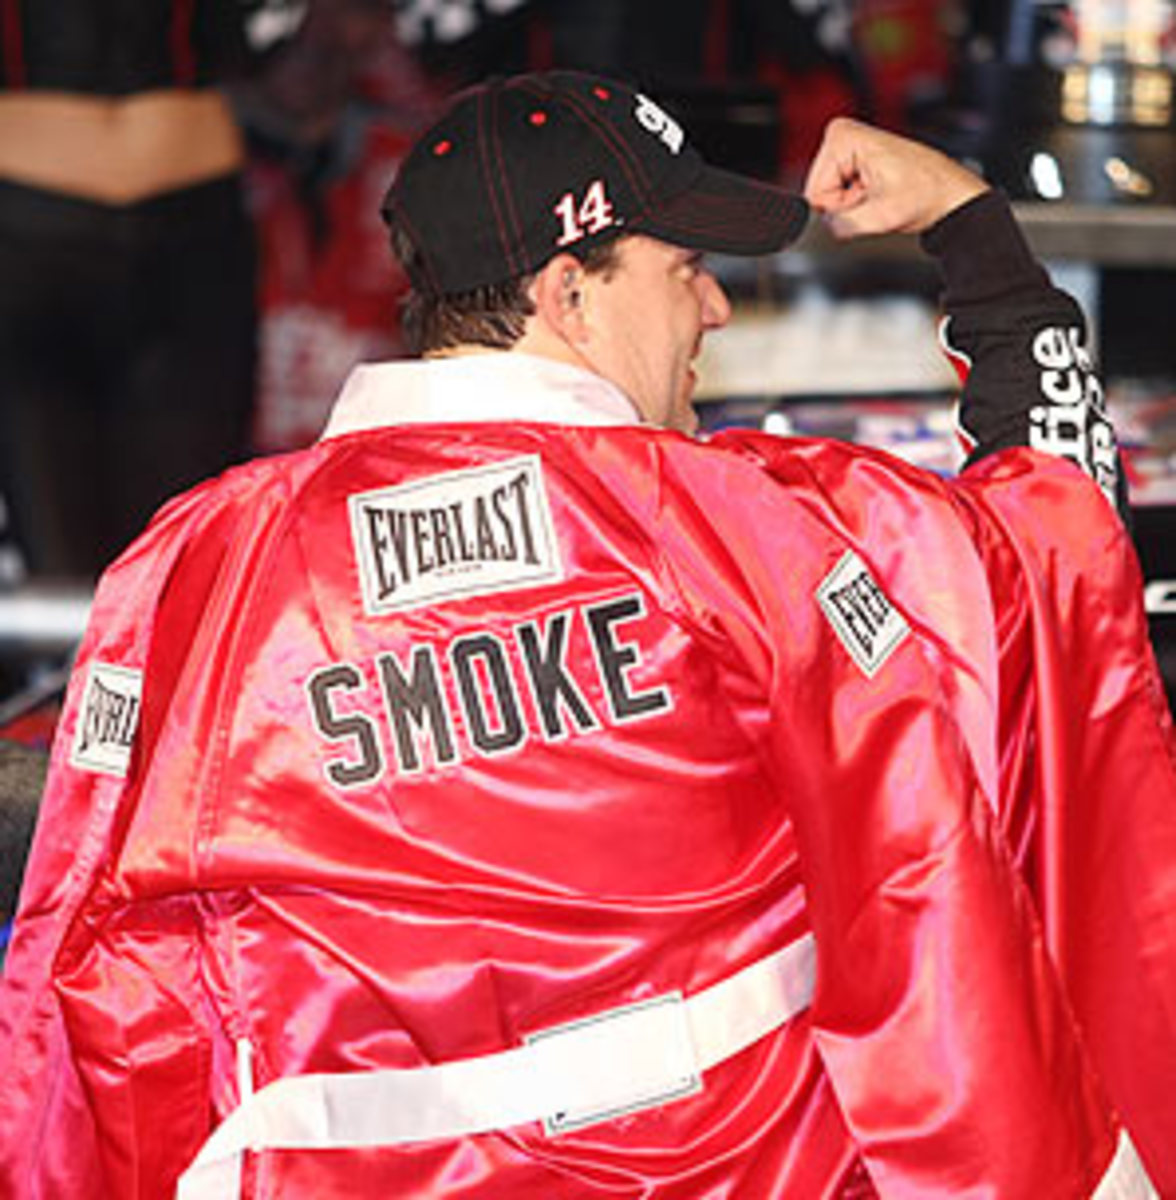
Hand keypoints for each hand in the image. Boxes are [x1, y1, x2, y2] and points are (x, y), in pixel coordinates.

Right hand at [803, 117, 988, 238]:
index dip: (838, 207)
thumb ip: (842, 225)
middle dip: (845, 206)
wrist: (946, 193)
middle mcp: (842, 137)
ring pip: (828, 198)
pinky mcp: (853, 161)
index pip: (814, 193)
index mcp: (843, 137)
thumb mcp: (881, 216)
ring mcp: (848, 149)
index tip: (866, 200)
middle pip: (819, 194)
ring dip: (853, 206)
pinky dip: (857, 203)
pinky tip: (878, 194)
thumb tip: (821, 229)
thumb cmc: (926, 192)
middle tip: (875, 199)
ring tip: (879, 196)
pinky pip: (838, 196)